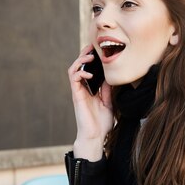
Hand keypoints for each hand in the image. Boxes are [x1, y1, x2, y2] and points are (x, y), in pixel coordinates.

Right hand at [68, 45, 113, 160]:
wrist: (96, 136)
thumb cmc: (102, 123)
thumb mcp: (109, 102)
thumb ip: (108, 89)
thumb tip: (111, 76)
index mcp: (91, 89)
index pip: (89, 69)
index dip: (93, 59)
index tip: (101, 51)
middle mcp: (83, 88)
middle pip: (80, 66)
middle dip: (85, 54)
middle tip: (93, 47)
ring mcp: (78, 91)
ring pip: (74, 69)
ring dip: (80, 60)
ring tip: (89, 56)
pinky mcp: (76, 95)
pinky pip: (74, 78)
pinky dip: (80, 72)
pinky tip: (89, 73)